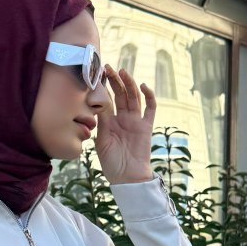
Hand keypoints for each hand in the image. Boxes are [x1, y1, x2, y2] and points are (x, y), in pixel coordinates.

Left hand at [95, 65, 155, 184]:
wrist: (127, 178)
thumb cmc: (112, 163)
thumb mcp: (102, 140)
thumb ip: (101, 121)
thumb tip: (96, 103)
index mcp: (110, 122)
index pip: (107, 100)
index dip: (103, 87)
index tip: (97, 74)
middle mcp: (123, 119)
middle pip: (120, 95)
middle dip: (115, 81)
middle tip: (109, 67)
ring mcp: (136, 121)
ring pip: (133, 98)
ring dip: (129, 84)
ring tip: (123, 72)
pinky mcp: (147, 126)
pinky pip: (150, 109)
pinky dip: (149, 96)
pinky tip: (143, 86)